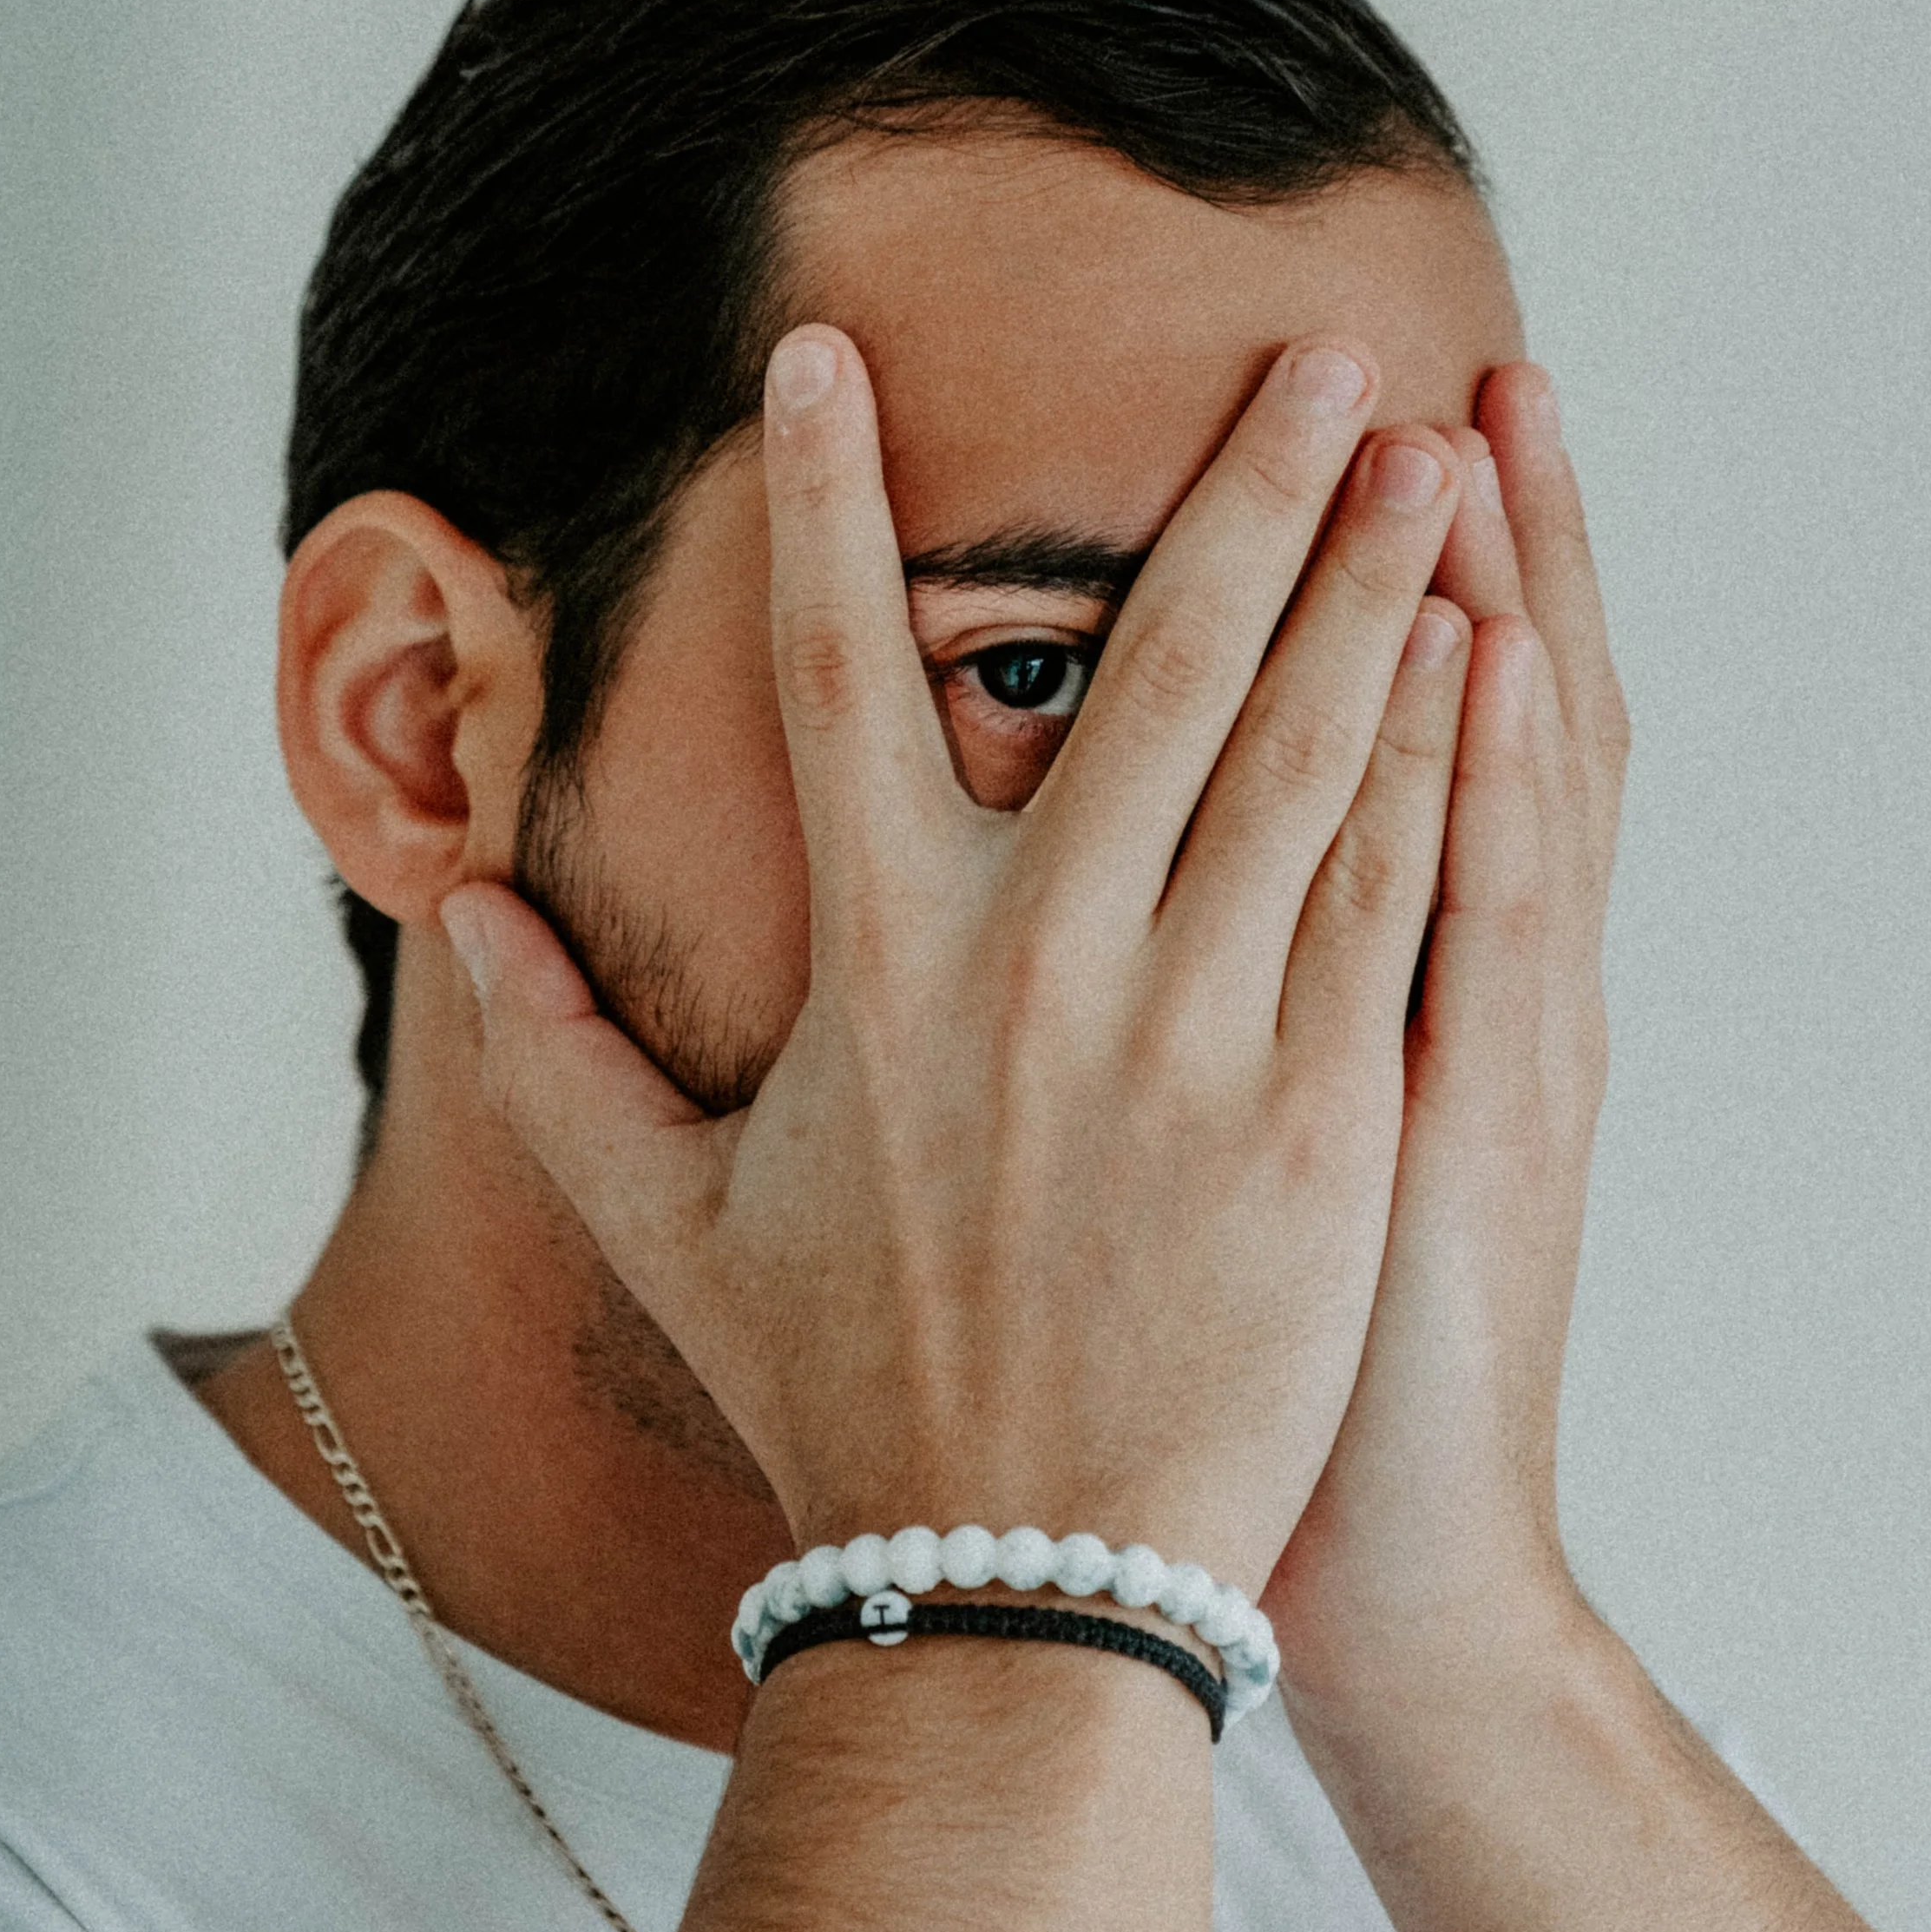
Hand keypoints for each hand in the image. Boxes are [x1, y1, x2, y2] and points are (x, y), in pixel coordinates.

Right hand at [442, 326, 1473, 1596]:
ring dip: (1364, 585)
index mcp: (877, 971)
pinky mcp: (1320, 1113)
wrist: (1024, 1587)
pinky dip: (1432, 760)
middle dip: (1230, 487)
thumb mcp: (669, 1225)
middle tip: (1308, 344)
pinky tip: (1477, 652)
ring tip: (1422, 451)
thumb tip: (453, 919)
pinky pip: (1384, 894)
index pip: (831, 680)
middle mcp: (1038, 970)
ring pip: (1297, 754)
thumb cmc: (847, 1394)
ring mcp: (1196, 1036)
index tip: (820, 356)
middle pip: (1148, 668)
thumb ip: (553, 1060)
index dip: (818, 503)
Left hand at [1263, 365, 1631, 1694]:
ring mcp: (1469, 1046)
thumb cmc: (1248, 1362)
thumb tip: (1068, 883)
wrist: (1369, 1552)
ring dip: (1484, 608)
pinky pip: (1485, 935)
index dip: (1362, 586)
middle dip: (1442, 544)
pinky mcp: (1460, 1132)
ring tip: (1463, 435)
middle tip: (1430, 366)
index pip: (1378, 735)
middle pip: (1466, 714)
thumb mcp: (1252, 1156)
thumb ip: (1190, 1006)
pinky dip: (1493, 794)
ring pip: (1502, 786)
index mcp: (1360, 971)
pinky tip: (1485, 666)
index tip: (1337, 429)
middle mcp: (1434, 981)